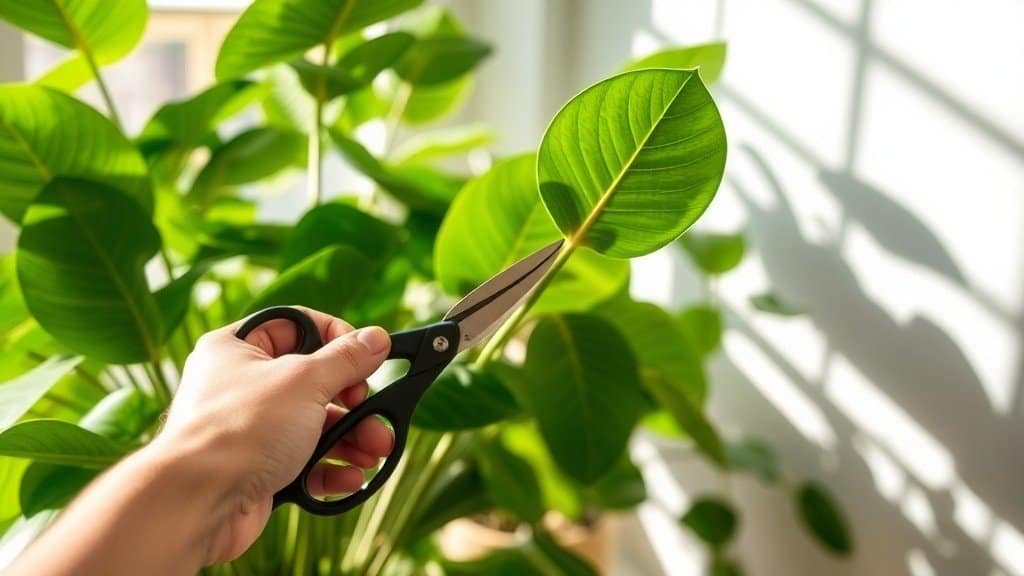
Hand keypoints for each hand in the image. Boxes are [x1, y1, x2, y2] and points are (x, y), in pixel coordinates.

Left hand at [156, 307, 392, 562]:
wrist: (198, 503)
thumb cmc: (239, 429)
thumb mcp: (304, 381)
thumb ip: (346, 359)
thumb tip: (376, 338)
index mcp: (238, 347)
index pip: (299, 326)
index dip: (337, 340)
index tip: (365, 360)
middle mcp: (242, 385)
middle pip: (315, 382)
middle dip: (355, 403)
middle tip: (376, 413)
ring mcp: (250, 430)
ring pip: (314, 426)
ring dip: (351, 438)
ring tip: (375, 451)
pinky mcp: (258, 470)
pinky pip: (304, 462)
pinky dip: (331, 468)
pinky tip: (351, 477)